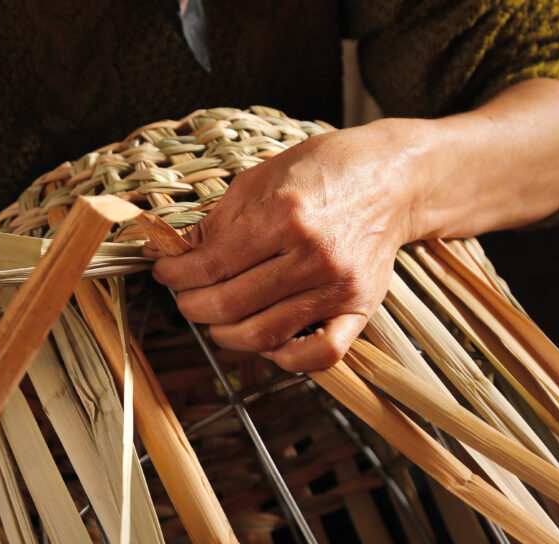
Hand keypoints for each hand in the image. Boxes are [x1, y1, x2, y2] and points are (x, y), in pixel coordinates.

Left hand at [149, 120, 418, 372]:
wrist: (393, 178)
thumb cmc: (325, 171)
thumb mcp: (261, 178)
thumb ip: (218, 221)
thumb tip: (177, 255)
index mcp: (284, 215)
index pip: (210, 265)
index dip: (175, 275)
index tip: (164, 272)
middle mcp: (313, 255)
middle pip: (229, 306)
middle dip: (192, 306)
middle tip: (186, 297)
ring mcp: (339, 287)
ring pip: (263, 336)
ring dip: (225, 335)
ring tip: (217, 318)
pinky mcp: (361, 308)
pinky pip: (320, 355)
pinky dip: (285, 358)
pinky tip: (266, 342)